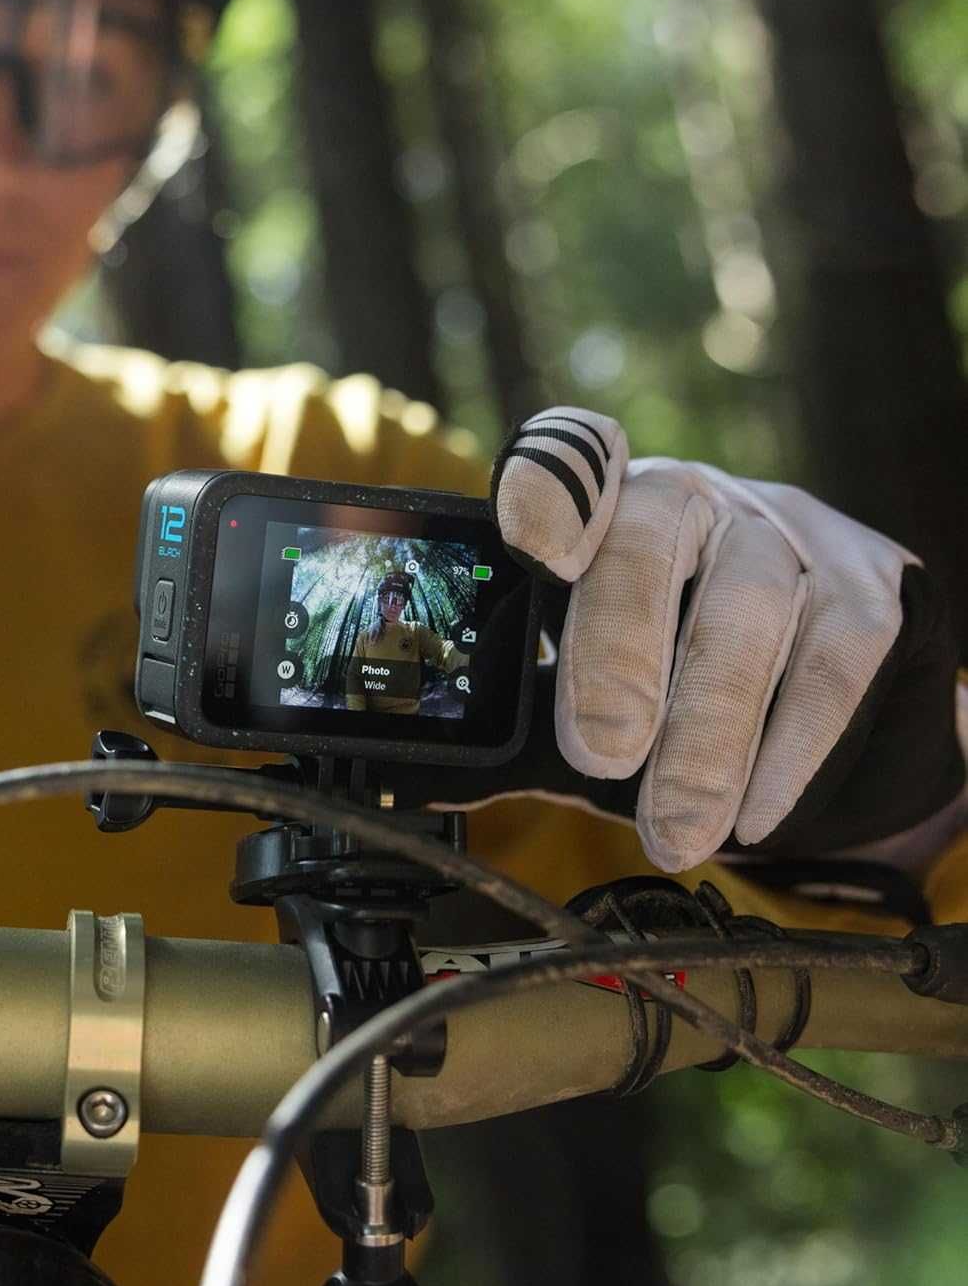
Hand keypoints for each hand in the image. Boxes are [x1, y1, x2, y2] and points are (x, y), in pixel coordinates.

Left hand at [490, 408, 965, 872]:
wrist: (804, 700)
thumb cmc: (662, 684)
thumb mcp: (579, 696)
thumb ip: (512, 730)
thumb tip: (420, 787)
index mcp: (601, 506)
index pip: (572, 455)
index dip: (551, 487)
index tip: (531, 545)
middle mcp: (692, 499)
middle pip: (652, 540)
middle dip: (620, 652)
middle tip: (599, 755)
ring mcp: (785, 538)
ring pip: (745, 613)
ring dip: (705, 737)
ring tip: (673, 829)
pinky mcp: (865, 598)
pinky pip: (828, 671)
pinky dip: (789, 753)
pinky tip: (752, 814)